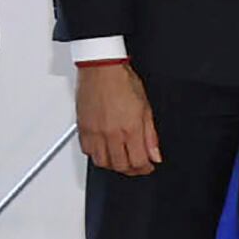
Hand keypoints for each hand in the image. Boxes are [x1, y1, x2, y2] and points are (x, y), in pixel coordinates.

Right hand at [74, 60, 158, 176]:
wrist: (101, 68)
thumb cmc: (122, 82)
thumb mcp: (146, 108)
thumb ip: (150, 135)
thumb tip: (155, 154)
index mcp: (130, 129)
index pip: (138, 162)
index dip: (144, 168)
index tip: (147, 165)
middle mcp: (111, 133)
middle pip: (120, 166)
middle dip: (131, 169)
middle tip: (136, 165)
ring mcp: (95, 132)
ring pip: (102, 162)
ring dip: (113, 164)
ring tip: (120, 159)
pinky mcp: (83, 128)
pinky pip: (87, 151)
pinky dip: (96, 154)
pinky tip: (104, 149)